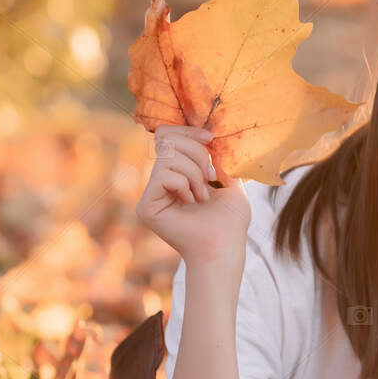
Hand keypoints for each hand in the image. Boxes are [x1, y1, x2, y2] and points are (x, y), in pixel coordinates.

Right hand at [136, 126, 250, 268]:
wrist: (225, 247)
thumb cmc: (231, 221)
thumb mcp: (231, 180)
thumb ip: (217, 158)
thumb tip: (207, 136)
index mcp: (177, 174)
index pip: (169, 136)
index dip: (188, 131)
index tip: (211, 138)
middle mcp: (160, 182)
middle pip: (167, 139)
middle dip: (197, 152)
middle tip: (211, 177)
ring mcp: (151, 194)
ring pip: (168, 156)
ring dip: (195, 172)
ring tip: (203, 195)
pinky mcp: (146, 206)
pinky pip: (163, 174)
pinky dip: (184, 184)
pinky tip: (192, 203)